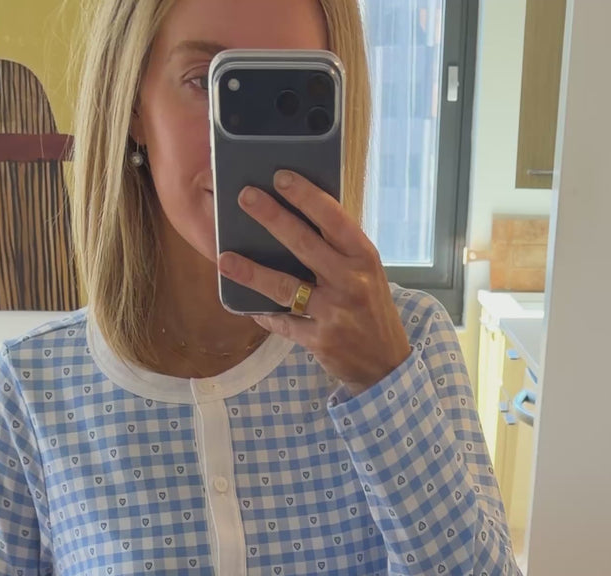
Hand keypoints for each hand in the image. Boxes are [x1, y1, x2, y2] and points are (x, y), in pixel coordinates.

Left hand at [218, 169, 412, 393]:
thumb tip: (300, 217)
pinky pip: (284, 323)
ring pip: (285, 287)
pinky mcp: (320, 340)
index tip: (280, 177)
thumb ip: (340, 249)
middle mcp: (350, 282)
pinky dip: (266, 314)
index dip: (306, 196)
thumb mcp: (367, 272)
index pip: (333, 219)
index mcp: (363, 257)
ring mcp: (334, 313)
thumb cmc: (371, 308)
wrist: (385, 362)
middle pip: (304, 244)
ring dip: (252, 272)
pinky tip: (249, 306)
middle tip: (245, 197)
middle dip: (272, 218)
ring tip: (225, 259)